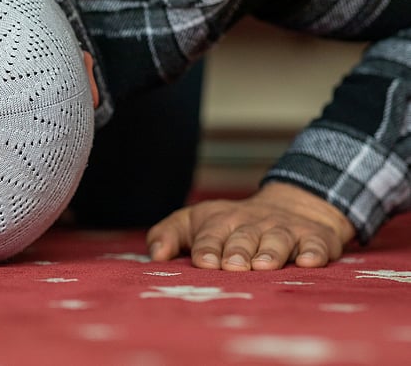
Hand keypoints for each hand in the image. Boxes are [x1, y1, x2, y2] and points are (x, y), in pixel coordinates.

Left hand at [146, 182, 355, 269]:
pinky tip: (307, 261)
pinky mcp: (316, 238)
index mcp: (221, 222)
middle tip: (232, 266)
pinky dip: (313, 252)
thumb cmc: (232, 224)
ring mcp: (285, 230)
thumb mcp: (195, 222)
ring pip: (277, 240)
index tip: (204, 262)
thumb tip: (154, 255)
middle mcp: (253, 225)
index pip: (211, 235)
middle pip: (243, 238)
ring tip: (263, 265)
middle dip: (237, 251)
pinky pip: (316, 245)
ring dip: (271, 251)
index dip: (207, 248)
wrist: (292, 206)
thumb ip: (168, 234)